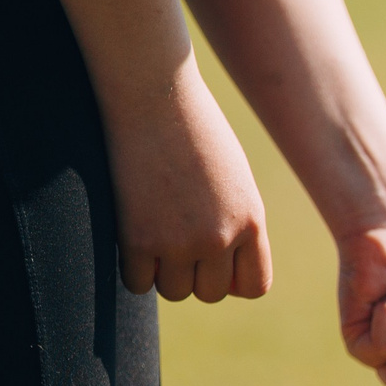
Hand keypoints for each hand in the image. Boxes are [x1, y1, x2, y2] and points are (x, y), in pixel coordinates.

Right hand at [108, 60, 271, 302]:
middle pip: (210, 293)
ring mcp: (179, 241)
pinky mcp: (138, 238)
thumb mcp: (233, 177)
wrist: (152, 93)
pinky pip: (137, 282)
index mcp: (251, 221)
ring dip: (162, 272)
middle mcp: (220, 237)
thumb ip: (235, 222)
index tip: (213, 262)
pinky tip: (131, 237)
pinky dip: (133, 268)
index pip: (254, 286)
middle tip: (176, 240)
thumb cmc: (192, 127)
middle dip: (194, 275)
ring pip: (174, 291)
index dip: (232, 280)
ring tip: (153, 231)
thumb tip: (219, 267)